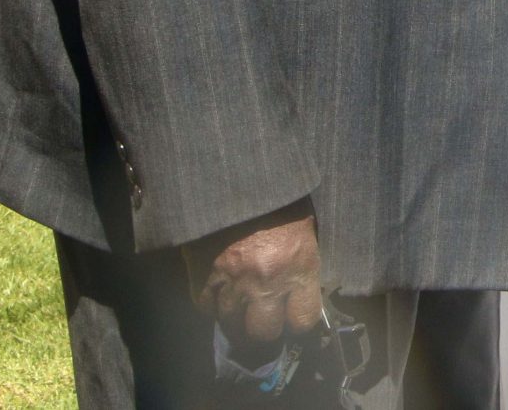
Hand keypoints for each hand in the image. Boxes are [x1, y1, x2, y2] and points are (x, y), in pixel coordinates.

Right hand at [182, 203, 322, 343]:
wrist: (240, 175)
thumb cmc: (280, 196)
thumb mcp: (304, 227)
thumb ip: (302, 262)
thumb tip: (300, 290)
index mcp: (300, 266)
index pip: (304, 319)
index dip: (298, 321)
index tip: (293, 317)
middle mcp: (267, 281)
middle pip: (263, 332)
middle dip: (264, 328)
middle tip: (263, 319)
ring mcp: (233, 281)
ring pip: (231, 325)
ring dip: (235, 320)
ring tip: (240, 310)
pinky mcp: (203, 276)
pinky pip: (204, 307)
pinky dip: (211, 305)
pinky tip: (218, 295)